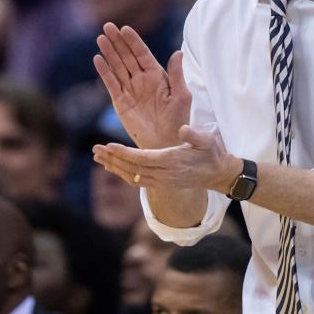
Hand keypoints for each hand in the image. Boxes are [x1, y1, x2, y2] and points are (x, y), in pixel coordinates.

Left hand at [92, 124, 238, 192]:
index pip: (142, 158)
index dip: (124, 153)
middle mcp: (164, 174)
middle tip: (95, 149)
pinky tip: (112, 166)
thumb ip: (195, 135)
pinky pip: (137, 180)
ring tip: (98, 157)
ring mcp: (161, 181)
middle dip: (112, 159)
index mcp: (172, 161)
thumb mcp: (208, 141)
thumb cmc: (212, 153)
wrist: (218, 174)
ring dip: (114, 167)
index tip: (108, 145)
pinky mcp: (160, 183)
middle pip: (132, 168)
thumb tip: (182, 130)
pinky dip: (122, 173)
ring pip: (131, 176)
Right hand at [93, 23, 191, 148]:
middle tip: (108, 26)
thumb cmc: (178, 120)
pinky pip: (110, 83)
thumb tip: (178, 52)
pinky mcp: (120, 102)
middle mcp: (141, 79)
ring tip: (101, 38)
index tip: (125, 28)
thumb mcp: (181, 96)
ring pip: (117, 66)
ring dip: (109, 52)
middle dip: (118, 41)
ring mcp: (130, 90)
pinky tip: (98, 59)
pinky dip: (104, 71)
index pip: (142, 53)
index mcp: (157, 75)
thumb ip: (177, 75)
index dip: (133, 41)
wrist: (165, 142)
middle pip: (127, 56)